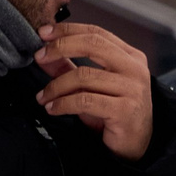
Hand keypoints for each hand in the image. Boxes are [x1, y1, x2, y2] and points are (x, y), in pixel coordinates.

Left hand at [34, 20, 154, 159]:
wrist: (136, 146)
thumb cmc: (115, 114)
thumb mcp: (90, 87)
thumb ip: (68, 68)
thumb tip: (44, 55)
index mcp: (130, 56)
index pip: (96, 33)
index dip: (68, 30)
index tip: (44, 33)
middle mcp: (134, 68)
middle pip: (92, 44)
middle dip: (60, 47)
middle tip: (40, 56)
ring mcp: (132, 89)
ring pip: (84, 76)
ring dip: (56, 86)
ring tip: (44, 97)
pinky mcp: (125, 110)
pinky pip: (85, 100)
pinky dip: (63, 104)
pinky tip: (54, 108)